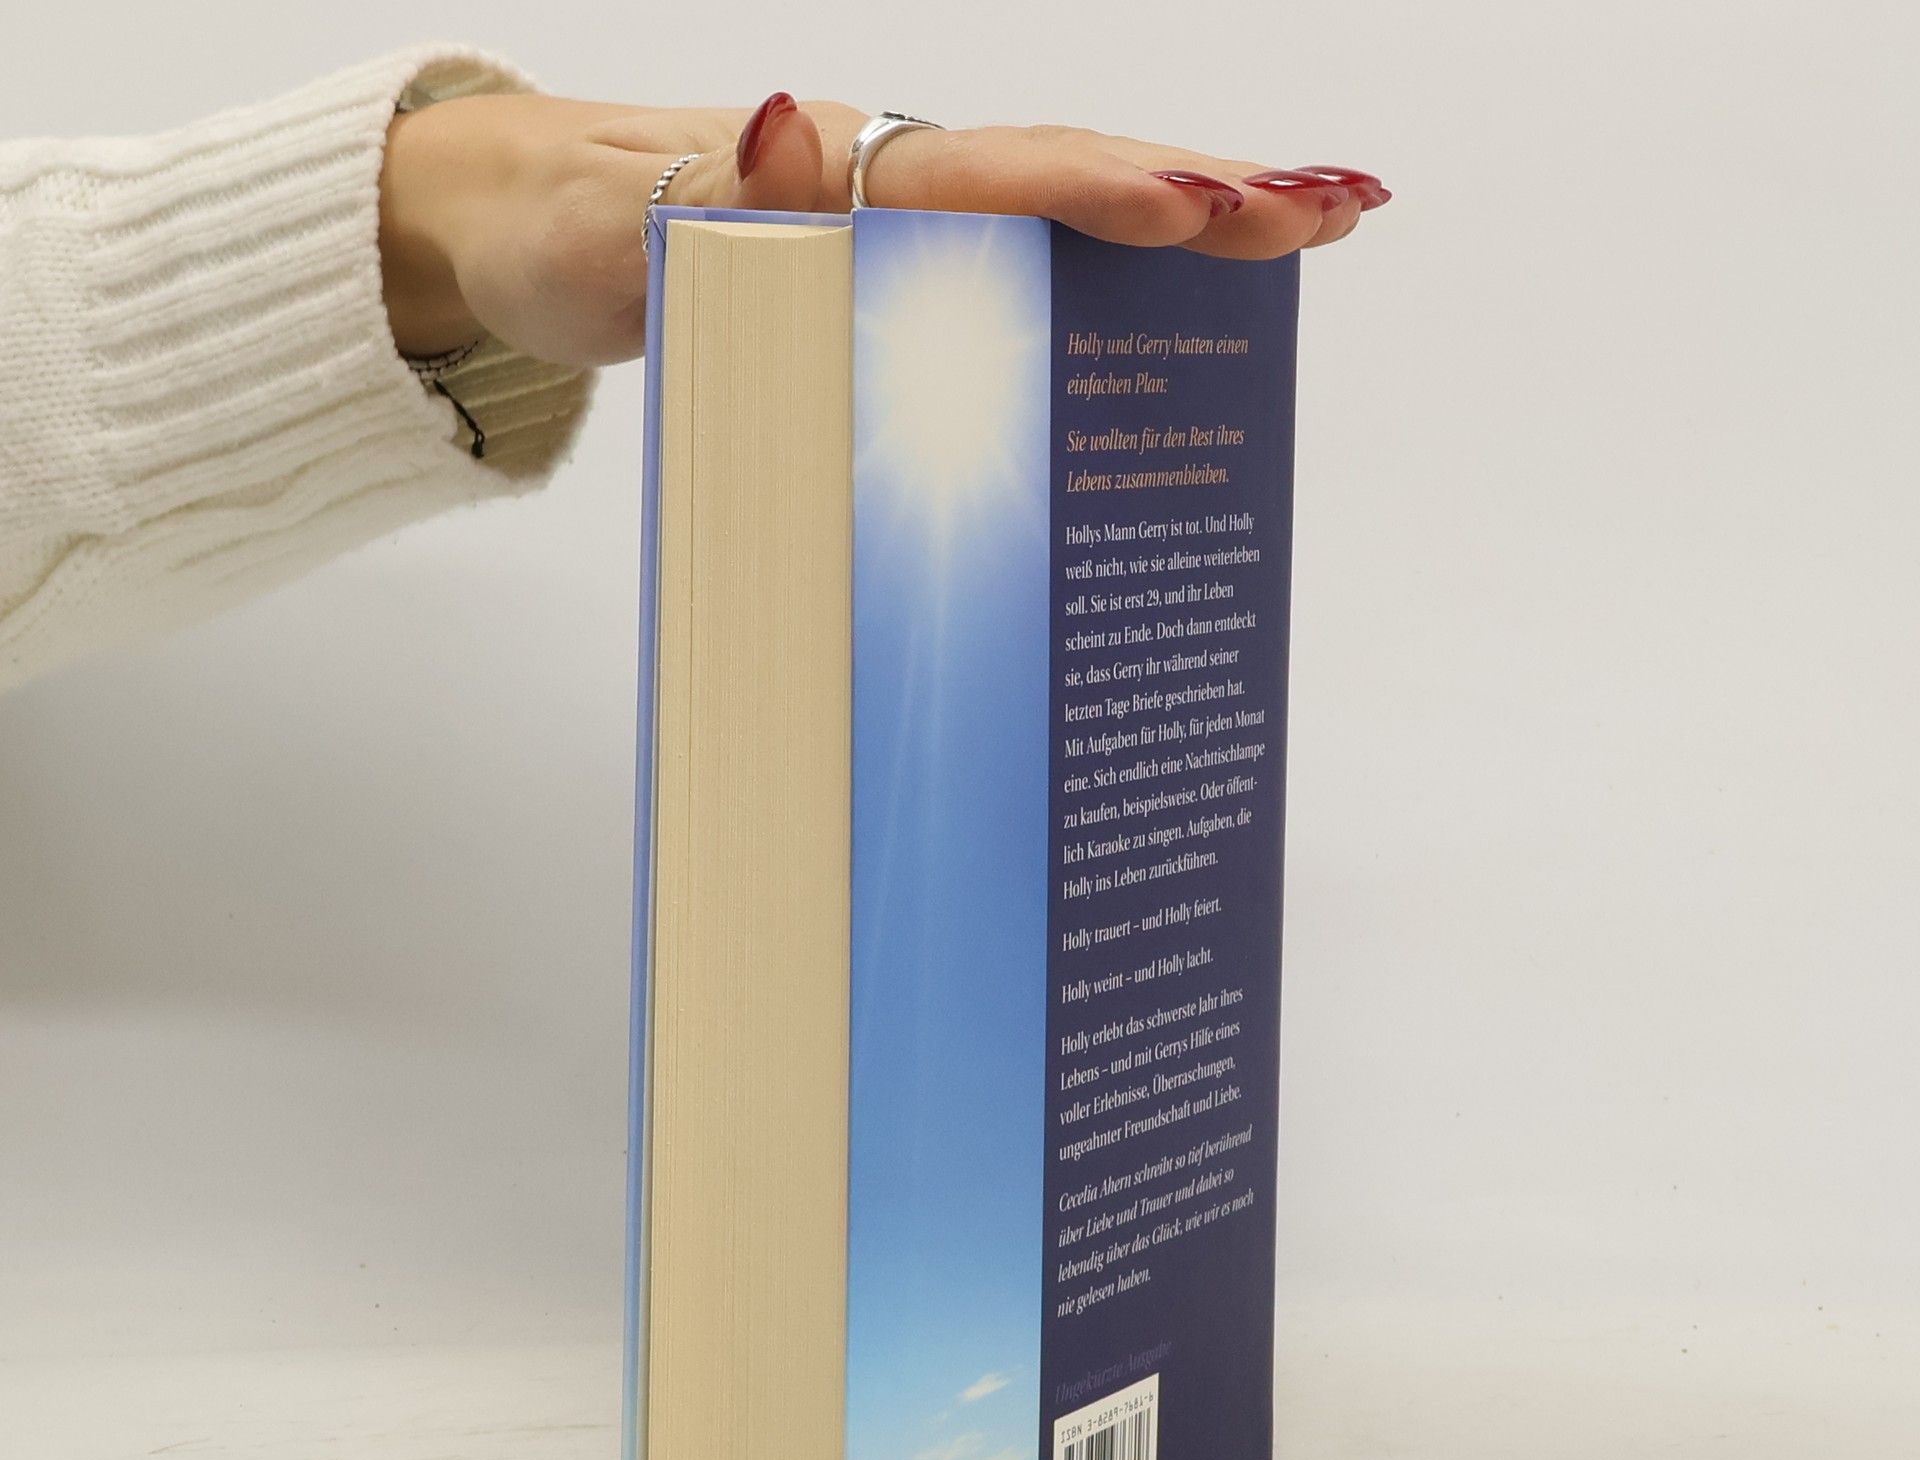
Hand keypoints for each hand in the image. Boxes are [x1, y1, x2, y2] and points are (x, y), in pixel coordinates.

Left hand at [378, 92, 1388, 365]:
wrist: (529, 230)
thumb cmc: (574, 231)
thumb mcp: (621, 226)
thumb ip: (713, 193)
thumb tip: (801, 130)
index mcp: (841, 171)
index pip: (997, 177)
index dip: (1105, 195)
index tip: (1213, 211)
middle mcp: (893, 185)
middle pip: (1072, 175)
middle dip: (1208, 190)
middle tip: (1337, 207)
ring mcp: (902, 226)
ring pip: (1067, 216)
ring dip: (1190, 221)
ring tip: (1309, 229)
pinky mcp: (896, 271)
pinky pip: (1023, 269)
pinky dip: (1113, 277)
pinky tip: (1176, 307)